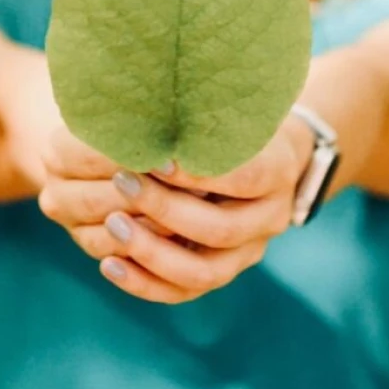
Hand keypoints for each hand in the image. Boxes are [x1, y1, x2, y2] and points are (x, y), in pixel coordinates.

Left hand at [39, 115, 312, 303]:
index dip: (196, 172)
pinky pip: (183, 293)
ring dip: (152, 252)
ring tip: (111, 225)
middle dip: (165, 208)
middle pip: (219, 229)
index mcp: (278, 171)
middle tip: (120, 182)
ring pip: (202, 272)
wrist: (267, 155)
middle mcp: (270, 218)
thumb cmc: (235, 118)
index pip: (242, 177)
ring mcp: (247, 252)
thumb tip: (147, 96)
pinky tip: (109, 263)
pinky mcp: (221, 271)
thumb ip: (200, 111)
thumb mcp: (229, 105)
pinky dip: (145, 283)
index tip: (154, 158)